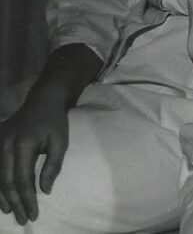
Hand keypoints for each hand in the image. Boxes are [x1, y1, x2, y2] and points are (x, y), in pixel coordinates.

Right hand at [0, 87, 69, 224]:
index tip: (33, 214)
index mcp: (23, 145)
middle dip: (14, 203)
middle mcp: (5, 145)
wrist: (42, 100)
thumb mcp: (60, 142)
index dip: (27, 199)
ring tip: (10, 211)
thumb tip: (44, 191)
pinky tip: (1, 196)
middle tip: (22, 219)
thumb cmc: (54, 122)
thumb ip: (53, 166)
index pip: (23, 179)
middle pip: (6, 181)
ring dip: (2, 197)